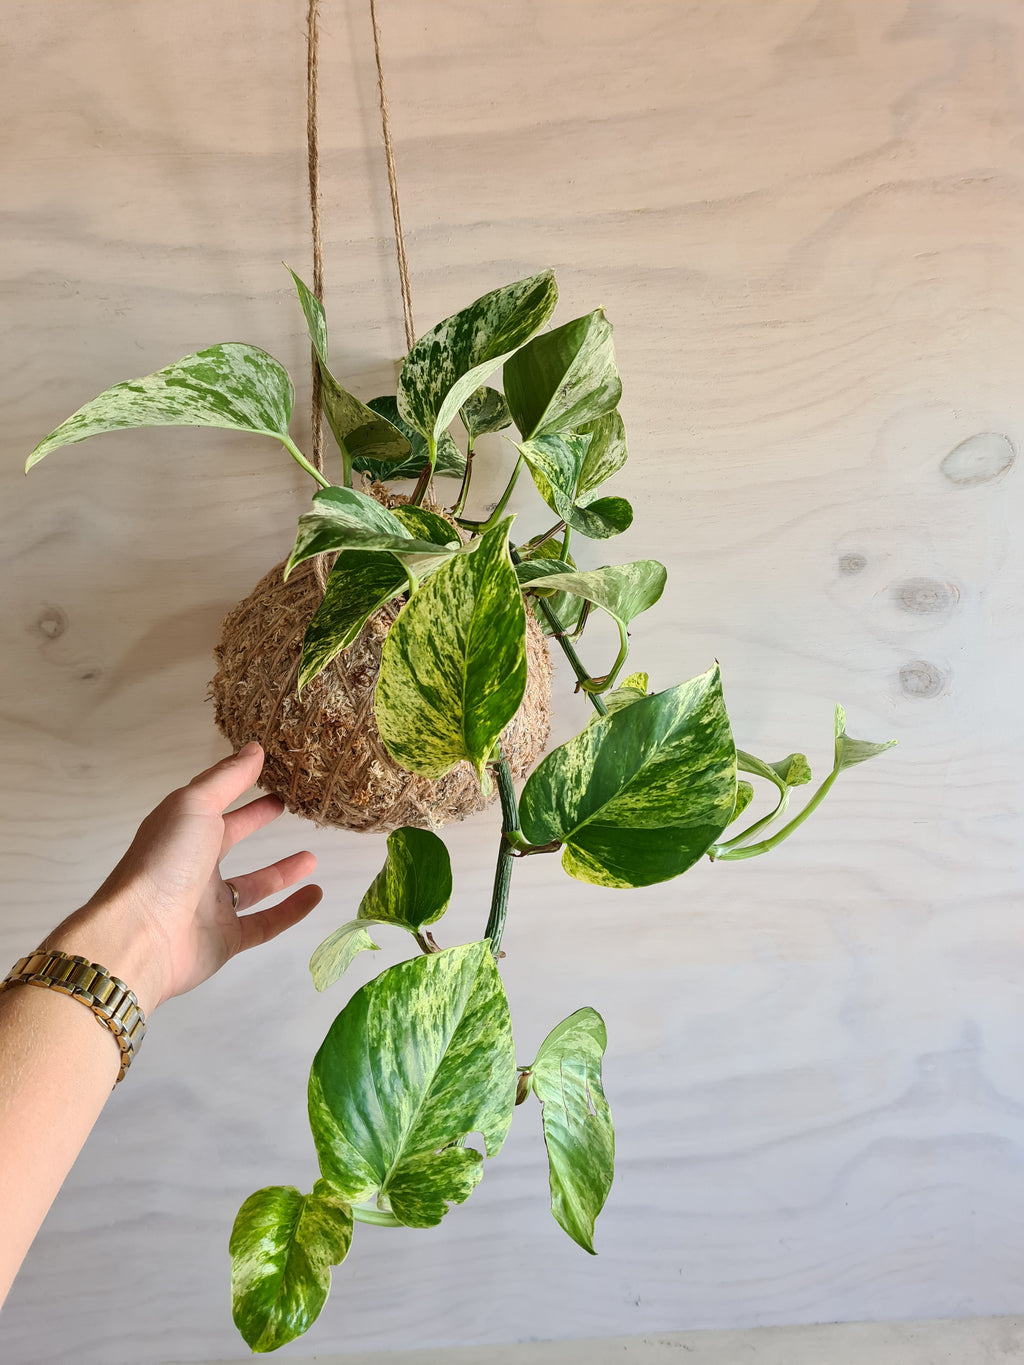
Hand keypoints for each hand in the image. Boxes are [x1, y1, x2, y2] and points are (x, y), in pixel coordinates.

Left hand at [42, 743, 321, 1014]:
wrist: (141, 936)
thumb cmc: (165, 861)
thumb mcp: (195, 806)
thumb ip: (227, 778)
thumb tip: (255, 748)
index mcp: (181, 831)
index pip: (214, 803)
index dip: (238, 785)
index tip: (268, 771)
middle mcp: (192, 866)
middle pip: (228, 840)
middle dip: (253, 821)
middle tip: (286, 805)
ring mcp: (208, 905)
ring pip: (251, 886)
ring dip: (281, 872)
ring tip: (312, 858)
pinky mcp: (225, 939)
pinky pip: (265, 923)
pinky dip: (290, 911)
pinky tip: (316, 895)